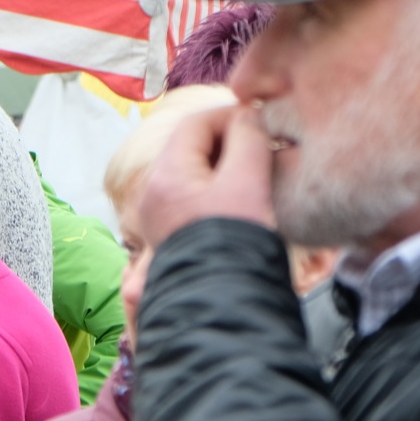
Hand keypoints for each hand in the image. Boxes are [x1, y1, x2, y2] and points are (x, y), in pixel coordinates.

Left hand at [133, 103, 278, 248]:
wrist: (222, 304)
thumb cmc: (234, 243)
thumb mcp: (246, 183)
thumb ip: (248, 139)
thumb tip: (248, 115)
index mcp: (165, 176)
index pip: (195, 125)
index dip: (231, 116)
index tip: (263, 121)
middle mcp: (154, 195)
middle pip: (192, 148)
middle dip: (229, 141)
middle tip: (265, 145)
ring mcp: (160, 218)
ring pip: (195, 173)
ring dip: (227, 165)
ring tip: (260, 170)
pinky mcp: (174, 235)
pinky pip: (195, 198)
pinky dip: (220, 189)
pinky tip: (246, 197)